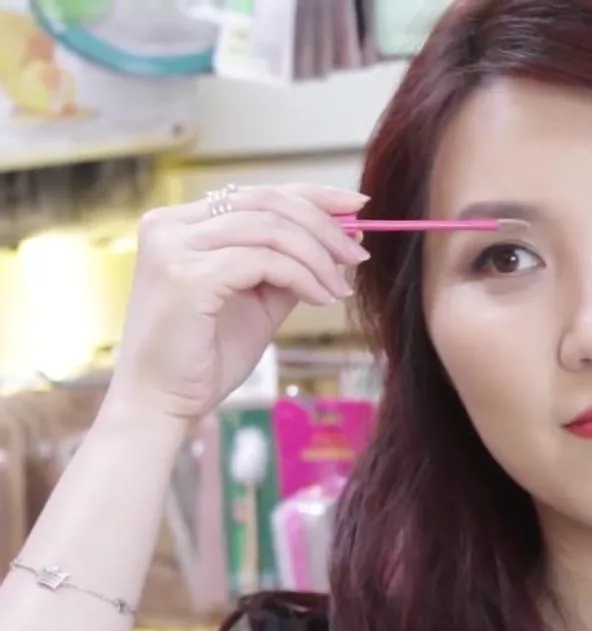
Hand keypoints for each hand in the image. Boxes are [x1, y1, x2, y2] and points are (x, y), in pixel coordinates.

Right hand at [107, 183, 370, 419]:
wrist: (162, 404)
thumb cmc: (206, 357)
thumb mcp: (259, 300)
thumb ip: (291, 266)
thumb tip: (345, 239)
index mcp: (182, 224)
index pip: (258, 194)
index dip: (314, 195)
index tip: (357, 205)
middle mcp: (170, 225)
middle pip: (267, 202)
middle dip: (324, 225)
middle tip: (359, 253)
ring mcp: (173, 247)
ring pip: (270, 229)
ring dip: (318, 258)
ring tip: (339, 289)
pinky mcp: (185, 276)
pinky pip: (264, 261)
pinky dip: (302, 277)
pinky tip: (321, 299)